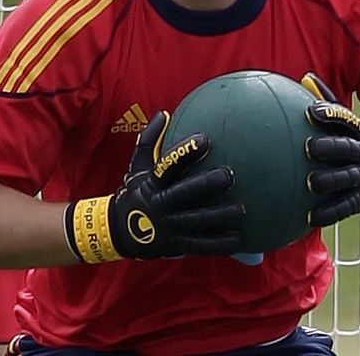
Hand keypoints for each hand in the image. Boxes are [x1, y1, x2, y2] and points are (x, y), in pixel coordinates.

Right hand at [64, 110, 243, 261]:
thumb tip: (163, 113)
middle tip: (228, 175)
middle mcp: (160, 204)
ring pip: (196, 220)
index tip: (205, 139)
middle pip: (184, 193)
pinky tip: (239, 239)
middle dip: (206, 184)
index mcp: (153, 183)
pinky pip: (201, 245)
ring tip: (241, 209)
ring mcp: (168, 226)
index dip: (185, 153)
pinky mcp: (176, 244)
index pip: (168, 165)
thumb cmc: (136, 192)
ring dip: (219, 215)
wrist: (119, 231)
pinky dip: (220, 243)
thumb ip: (149, 140)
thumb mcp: (137, 167)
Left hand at [301, 73, 359, 226]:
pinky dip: (329, 213)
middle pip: (347, 148)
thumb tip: (304, 76)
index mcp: (357, 132)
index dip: (330, 113)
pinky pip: (344, 207)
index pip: (344, 119)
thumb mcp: (346, 124)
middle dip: (330, 147)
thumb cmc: (352, 144)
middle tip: (309, 147)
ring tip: (311, 182)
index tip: (311, 110)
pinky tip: (311, 217)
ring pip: (347, 178)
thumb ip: (327, 103)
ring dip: (330, 180)